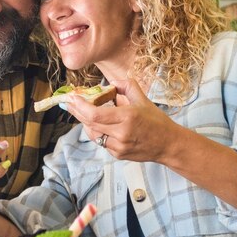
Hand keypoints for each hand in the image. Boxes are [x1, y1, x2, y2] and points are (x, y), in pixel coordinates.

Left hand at [65, 78, 183, 162]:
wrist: (168, 144)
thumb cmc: (156, 121)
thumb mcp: (143, 100)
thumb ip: (126, 87)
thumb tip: (111, 82)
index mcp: (128, 117)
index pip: (96, 114)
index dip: (81, 107)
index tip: (72, 98)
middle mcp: (122, 133)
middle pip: (90, 124)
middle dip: (77, 112)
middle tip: (68, 103)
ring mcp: (119, 146)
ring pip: (93, 134)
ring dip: (86, 122)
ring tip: (82, 112)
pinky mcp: (118, 155)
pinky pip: (101, 142)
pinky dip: (97, 132)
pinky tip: (98, 124)